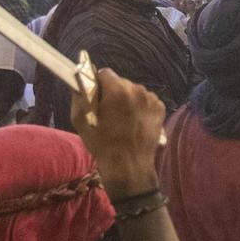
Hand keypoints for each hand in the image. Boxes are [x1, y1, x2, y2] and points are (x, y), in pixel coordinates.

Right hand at [73, 68, 165, 196]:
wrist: (129, 166)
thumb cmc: (102, 144)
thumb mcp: (81, 121)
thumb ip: (79, 97)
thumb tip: (79, 81)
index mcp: (118, 90)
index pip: (105, 73)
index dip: (98, 83)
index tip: (96, 96)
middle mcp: (137, 90)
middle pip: (120, 82)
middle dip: (113, 92)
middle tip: (108, 111)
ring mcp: (151, 99)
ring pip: (134, 91)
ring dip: (127, 99)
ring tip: (122, 120)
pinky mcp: (160, 108)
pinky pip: (145, 100)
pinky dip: (139, 107)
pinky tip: (134, 122)